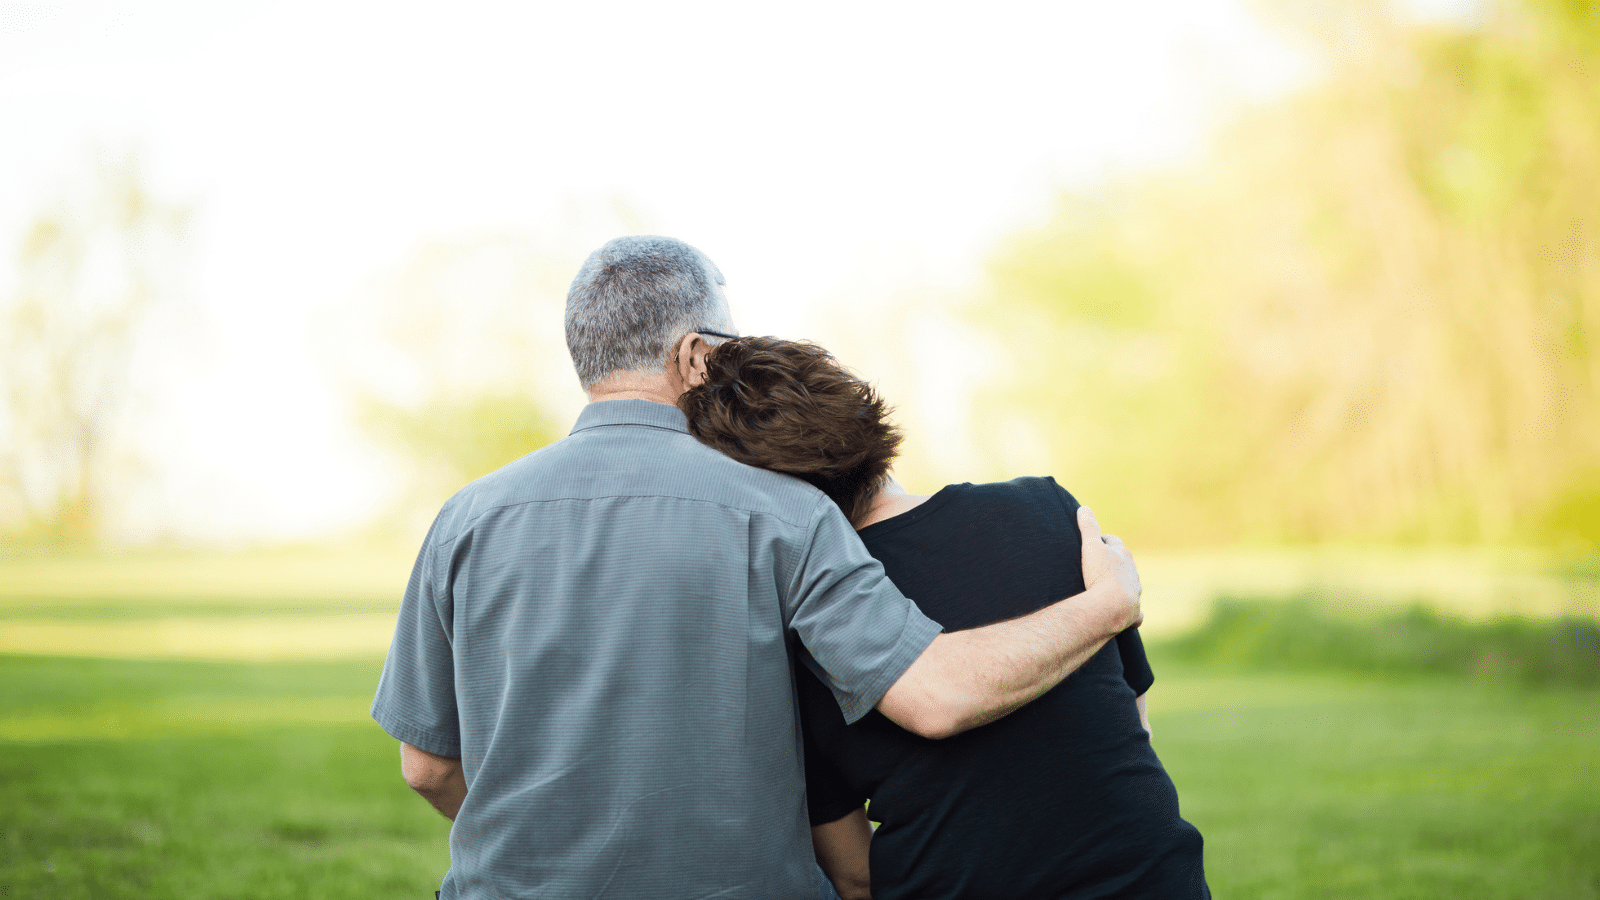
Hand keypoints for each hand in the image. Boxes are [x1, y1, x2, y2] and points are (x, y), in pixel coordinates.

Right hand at [1078, 506, 1141, 629]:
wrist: (1112, 605)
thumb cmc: (1100, 574)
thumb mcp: (1091, 547)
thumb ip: (1088, 527)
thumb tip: (1084, 508)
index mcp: (1122, 555)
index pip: (1114, 542)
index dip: (1104, 541)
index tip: (1094, 543)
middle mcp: (1132, 572)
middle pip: (1125, 563)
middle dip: (1115, 562)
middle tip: (1100, 564)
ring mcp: (1135, 592)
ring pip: (1132, 585)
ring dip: (1123, 585)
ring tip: (1109, 589)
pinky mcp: (1134, 612)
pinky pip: (1137, 613)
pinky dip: (1133, 614)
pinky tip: (1130, 617)